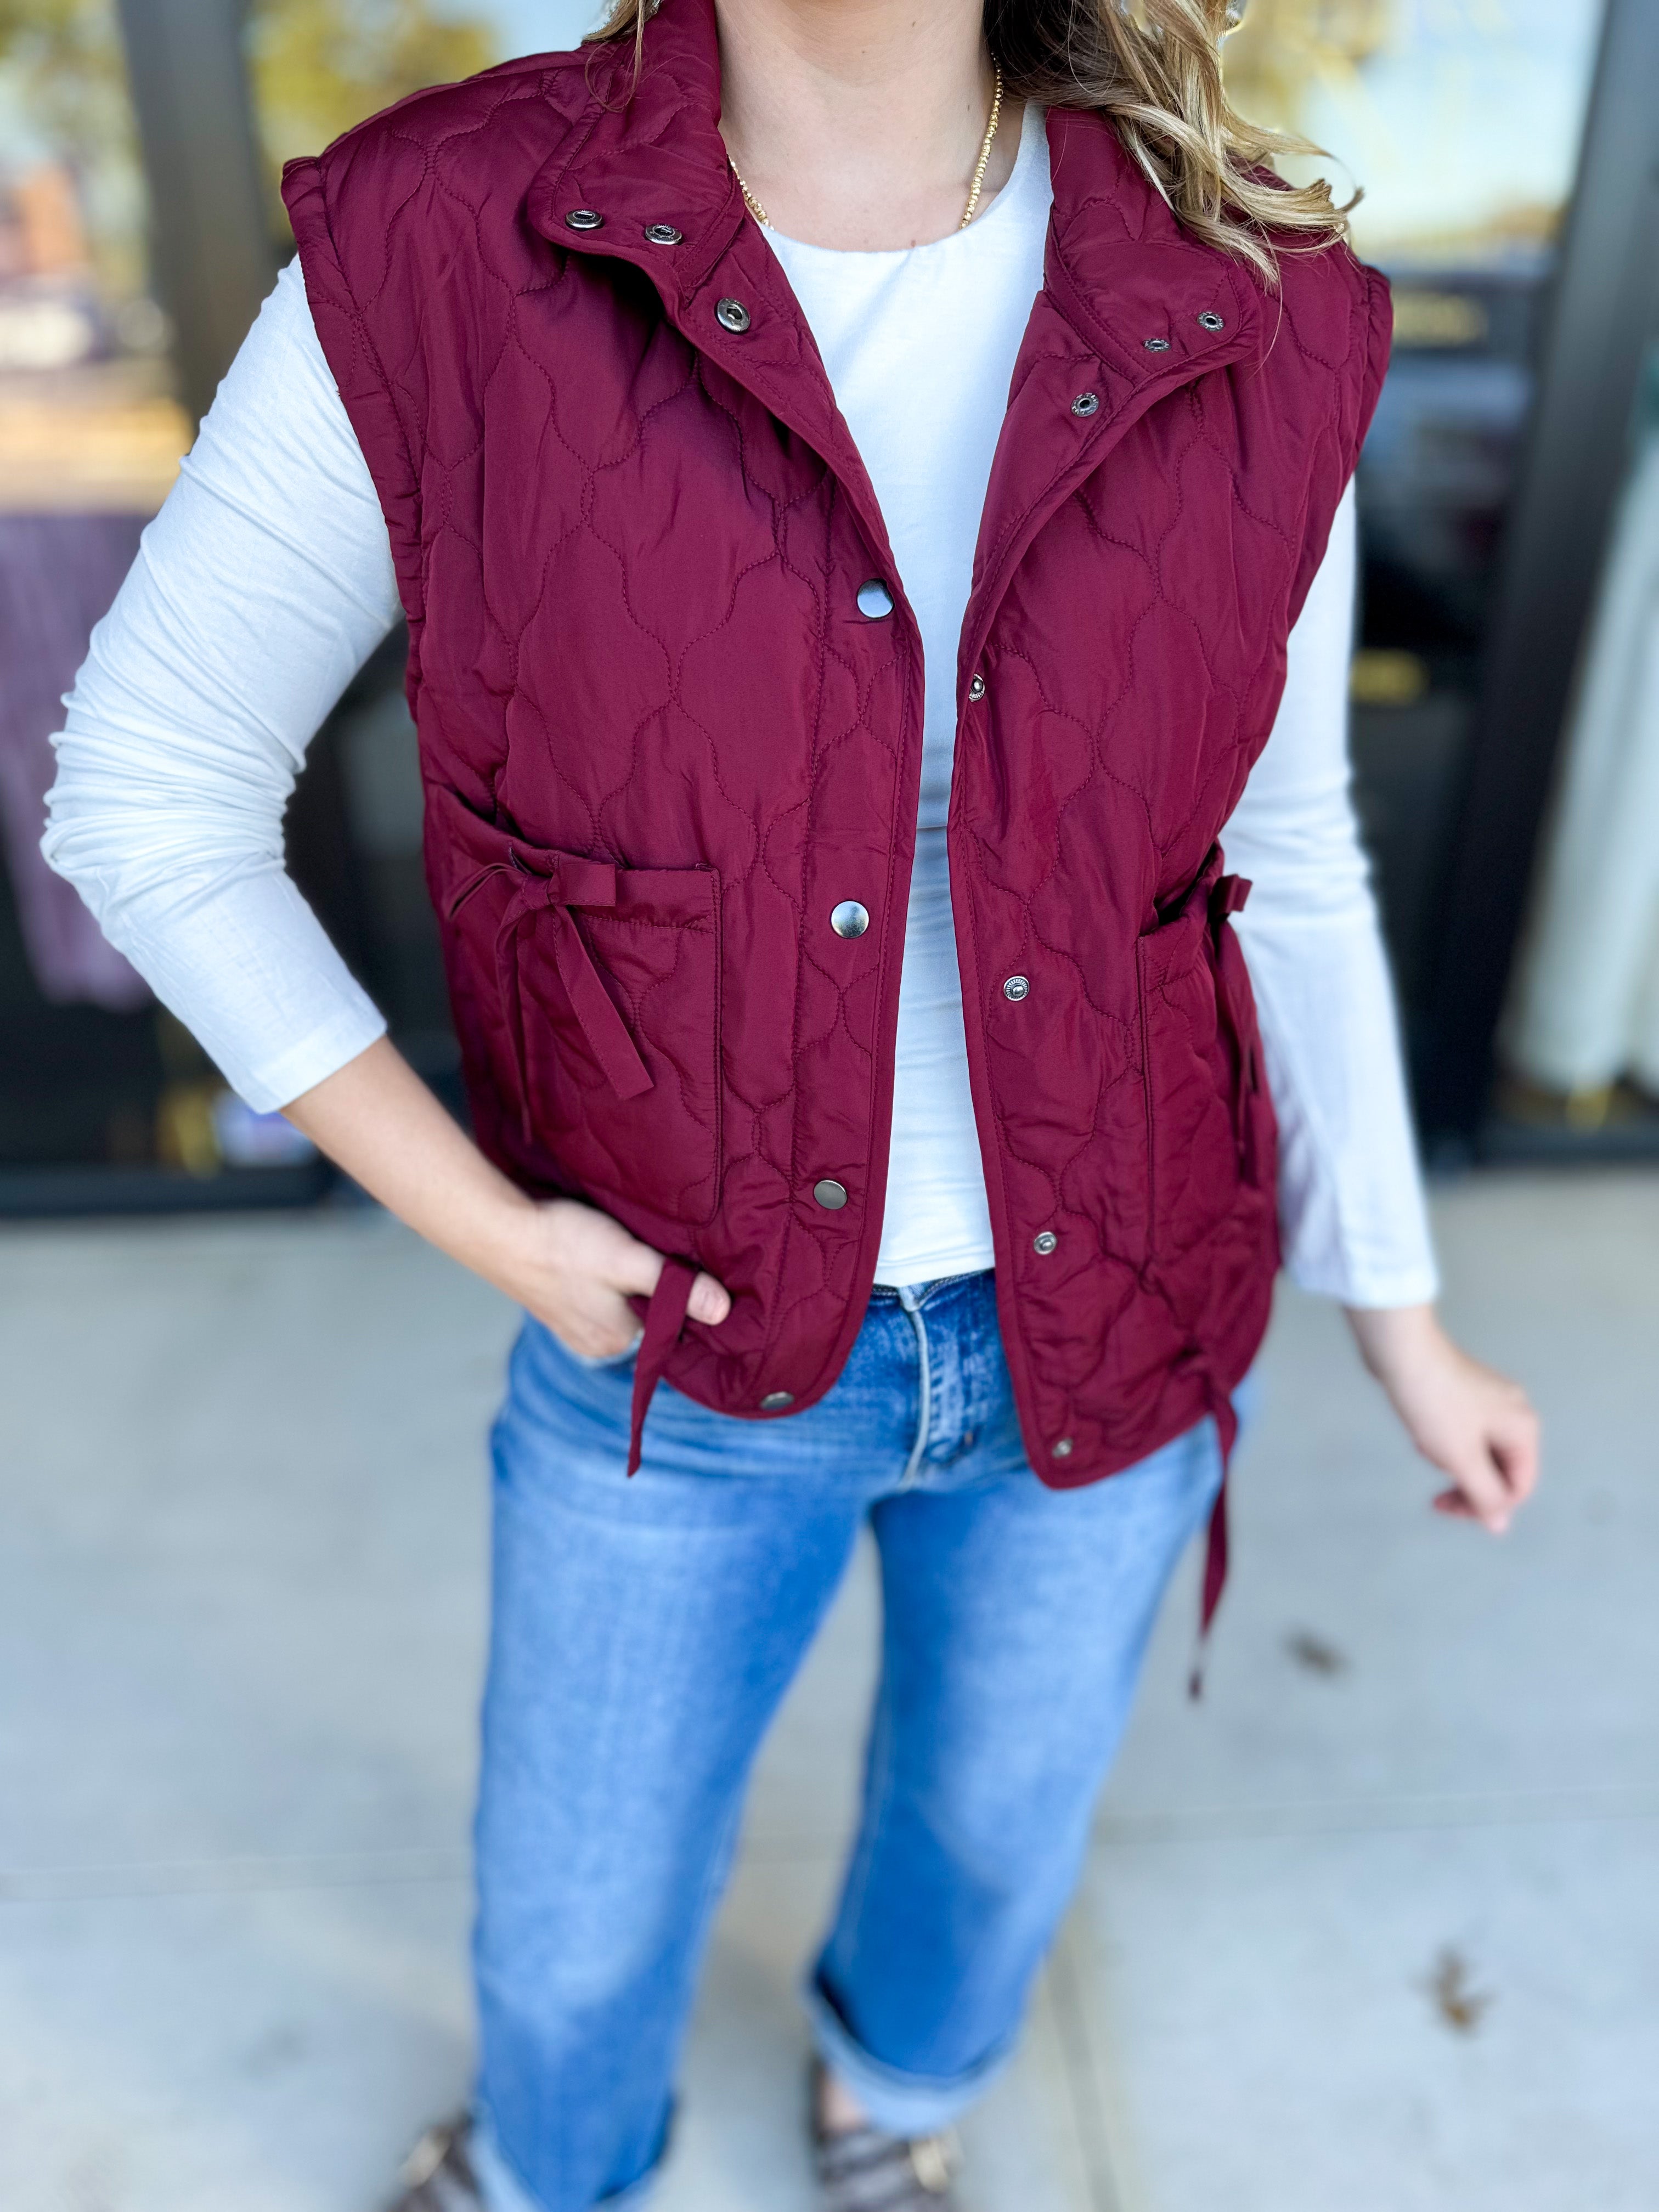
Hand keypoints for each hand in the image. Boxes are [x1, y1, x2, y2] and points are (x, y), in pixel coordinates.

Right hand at [488, 1195, 730, 1359]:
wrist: (499, 1231)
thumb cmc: (564, 1245)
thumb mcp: (628, 1261)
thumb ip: (674, 1285)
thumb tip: (723, 1311)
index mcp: (617, 1340)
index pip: (669, 1324)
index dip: (681, 1294)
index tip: (684, 1263)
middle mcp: (596, 1343)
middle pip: (644, 1313)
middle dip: (652, 1286)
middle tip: (652, 1248)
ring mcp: (571, 1326)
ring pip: (618, 1303)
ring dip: (626, 1279)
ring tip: (624, 1248)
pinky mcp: (554, 1304)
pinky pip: (593, 1296)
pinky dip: (600, 1278)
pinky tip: (596, 1253)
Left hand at [1345, 1303, 1538, 1533]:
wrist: (1401, 1350)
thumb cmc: (1433, 1401)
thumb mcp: (1461, 1458)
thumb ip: (1483, 1495)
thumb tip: (1499, 1525)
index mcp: (1523, 1428)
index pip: (1518, 1487)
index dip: (1487, 1506)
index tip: (1451, 1508)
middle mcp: (1514, 1413)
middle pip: (1499, 1471)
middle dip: (1466, 1483)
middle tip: (1437, 1496)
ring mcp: (1489, 1401)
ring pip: (1477, 1453)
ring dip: (1451, 1461)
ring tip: (1426, 1445)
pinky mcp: (1463, 1394)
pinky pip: (1460, 1433)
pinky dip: (1442, 1442)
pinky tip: (1420, 1432)